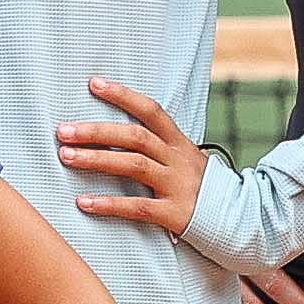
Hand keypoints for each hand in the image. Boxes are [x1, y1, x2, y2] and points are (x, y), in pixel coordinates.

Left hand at [54, 75, 208, 231]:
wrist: (240, 220)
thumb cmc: (201, 189)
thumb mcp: (186, 160)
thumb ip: (158, 147)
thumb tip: (116, 134)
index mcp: (179, 142)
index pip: (150, 110)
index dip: (122, 95)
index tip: (93, 84)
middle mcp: (178, 158)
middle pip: (135, 136)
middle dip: (96, 131)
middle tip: (63, 131)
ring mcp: (177, 185)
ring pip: (133, 165)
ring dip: (96, 159)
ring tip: (66, 157)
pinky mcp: (174, 213)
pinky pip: (137, 207)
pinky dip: (109, 204)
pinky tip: (84, 202)